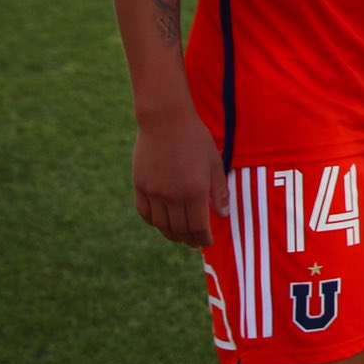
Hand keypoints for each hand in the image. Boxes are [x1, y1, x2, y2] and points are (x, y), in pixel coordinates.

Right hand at [132, 106, 228, 247]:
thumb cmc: (195, 139)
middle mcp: (172, 196)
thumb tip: (223, 215)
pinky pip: (145, 213)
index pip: (199, 226)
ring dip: (171, 234)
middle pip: (180, 229)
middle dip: (189, 239)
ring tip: (180, 237)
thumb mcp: (214, 163)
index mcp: (195, 191)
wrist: (165, 121)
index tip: (207, 243)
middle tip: (195, 242)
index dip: (203, 238)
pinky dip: (154, 222)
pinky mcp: (139, 186)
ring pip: (161, 225)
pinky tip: (162, 223)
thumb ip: (219, 191)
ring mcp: (153, 192)